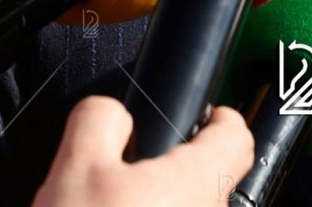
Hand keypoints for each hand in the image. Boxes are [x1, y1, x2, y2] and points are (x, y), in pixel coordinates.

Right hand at [33, 96, 253, 206]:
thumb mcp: (75, 167)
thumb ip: (101, 120)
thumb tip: (116, 115)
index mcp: (196, 181)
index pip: (236, 138)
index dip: (223, 118)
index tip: (209, 114)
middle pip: (209, 180)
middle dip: (175, 170)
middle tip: (132, 171)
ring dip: (165, 206)